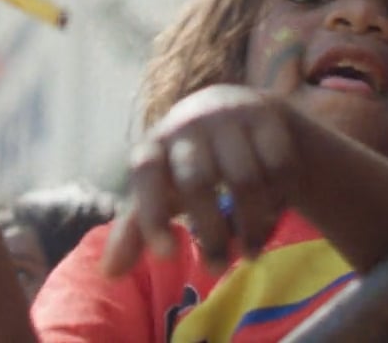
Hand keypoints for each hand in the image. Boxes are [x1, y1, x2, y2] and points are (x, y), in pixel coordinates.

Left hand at [103, 86, 298, 276]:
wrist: (238, 115)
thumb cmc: (189, 164)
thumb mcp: (162, 190)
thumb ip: (137, 228)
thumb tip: (108, 274)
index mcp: (156, 143)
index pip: (145, 172)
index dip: (152, 214)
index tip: (167, 255)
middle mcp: (188, 123)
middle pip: (197, 180)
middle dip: (210, 233)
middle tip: (218, 269)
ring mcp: (229, 115)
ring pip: (245, 179)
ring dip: (251, 225)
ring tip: (250, 254)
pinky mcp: (267, 114)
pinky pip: (278, 167)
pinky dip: (278, 200)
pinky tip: (272, 217)